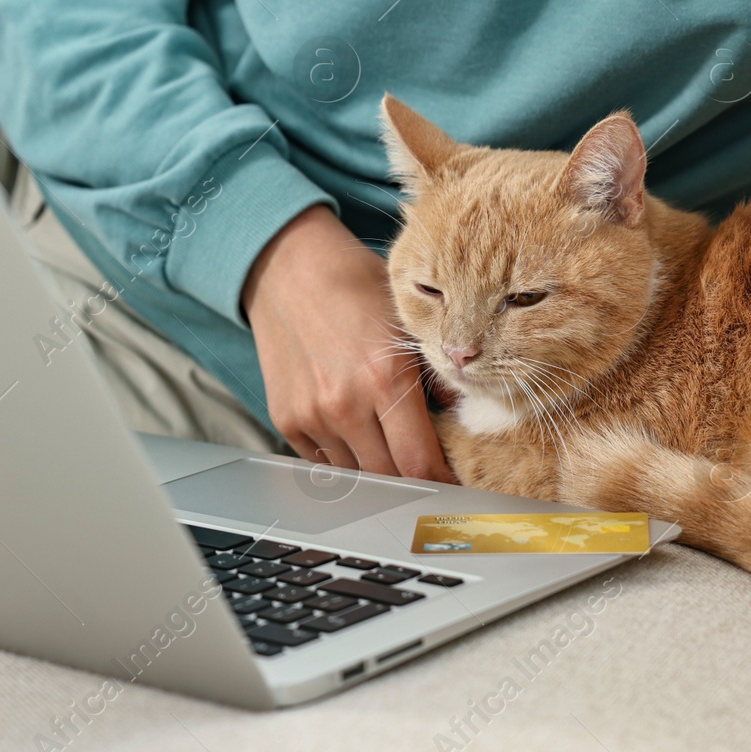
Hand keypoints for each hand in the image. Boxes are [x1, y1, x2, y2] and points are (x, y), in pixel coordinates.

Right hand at [241, 205, 454, 480]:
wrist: (288, 269)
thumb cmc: (354, 289)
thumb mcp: (409, 323)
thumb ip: (437, 377)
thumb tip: (464, 419)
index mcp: (386, 378)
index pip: (420, 464)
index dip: (441, 481)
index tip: (451, 482)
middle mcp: (345, 404)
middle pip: (389, 478)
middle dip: (411, 478)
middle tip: (424, 467)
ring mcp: (311, 415)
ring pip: (356, 475)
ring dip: (375, 468)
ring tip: (387, 443)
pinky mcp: (286, 419)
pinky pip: (323, 462)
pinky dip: (343, 457)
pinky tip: (353, 431)